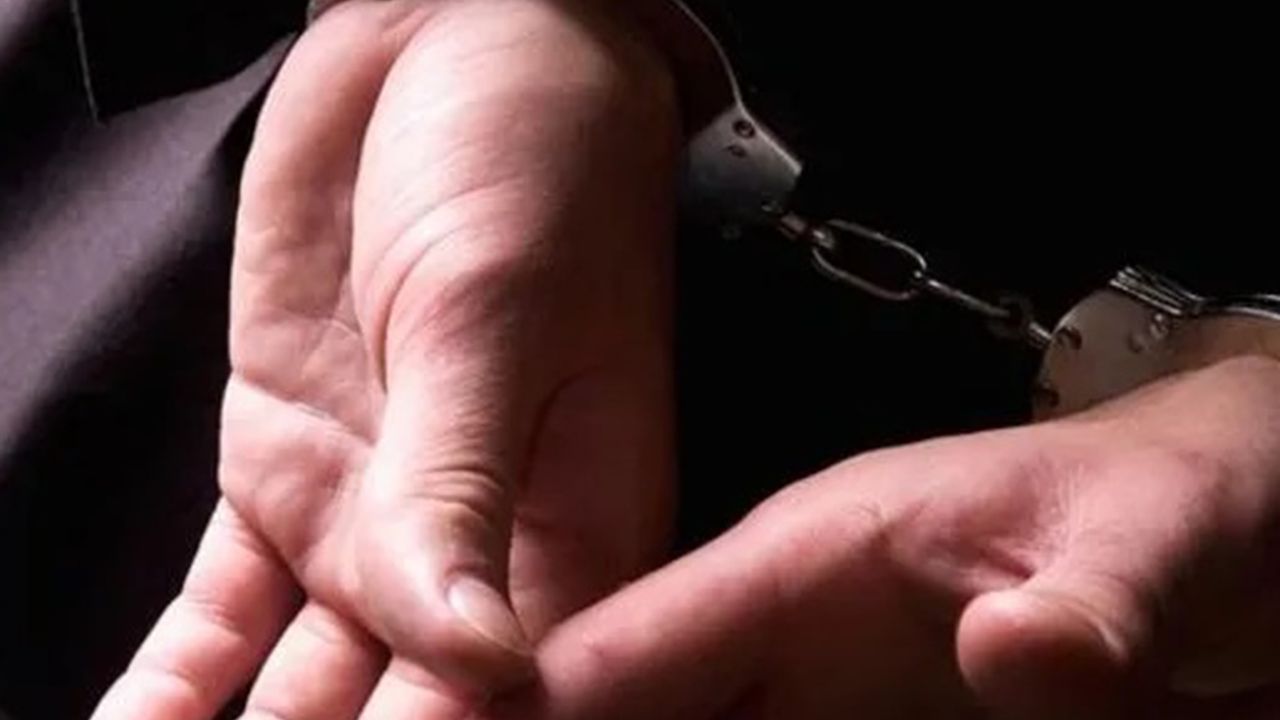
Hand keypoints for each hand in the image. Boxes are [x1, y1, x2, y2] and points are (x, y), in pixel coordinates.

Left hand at [93, 1, 677, 716]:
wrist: (446, 47)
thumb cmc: (526, 163)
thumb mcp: (494, 318)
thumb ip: (467, 490)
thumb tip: (477, 669)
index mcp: (580, 523)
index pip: (527, 701)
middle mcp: (481, 546)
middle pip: (412, 718)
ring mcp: (374, 519)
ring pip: (307, 690)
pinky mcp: (285, 475)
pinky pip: (225, 612)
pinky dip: (178, 683)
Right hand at [491, 356, 1279, 719]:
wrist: (1238, 521)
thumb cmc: (1179, 494)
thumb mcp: (1153, 535)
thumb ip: (1089, 596)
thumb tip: (1017, 652)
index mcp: (817, 550)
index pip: (633, 633)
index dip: (517, 698)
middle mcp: (791, 627)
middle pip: (617, 710)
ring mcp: (820, 692)